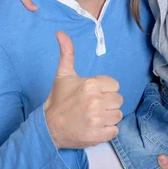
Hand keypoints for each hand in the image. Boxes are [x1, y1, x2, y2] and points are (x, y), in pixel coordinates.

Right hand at [45, 31, 122, 148]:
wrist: (49, 127)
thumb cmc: (59, 100)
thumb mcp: (63, 74)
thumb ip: (67, 52)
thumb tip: (60, 33)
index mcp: (91, 84)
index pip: (115, 85)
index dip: (105, 89)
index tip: (93, 94)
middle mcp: (95, 101)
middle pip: (118, 100)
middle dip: (108, 103)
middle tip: (93, 106)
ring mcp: (97, 119)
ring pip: (118, 115)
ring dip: (108, 117)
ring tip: (94, 116)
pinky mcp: (98, 135)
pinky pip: (115, 130)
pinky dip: (107, 131)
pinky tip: (95, 127)